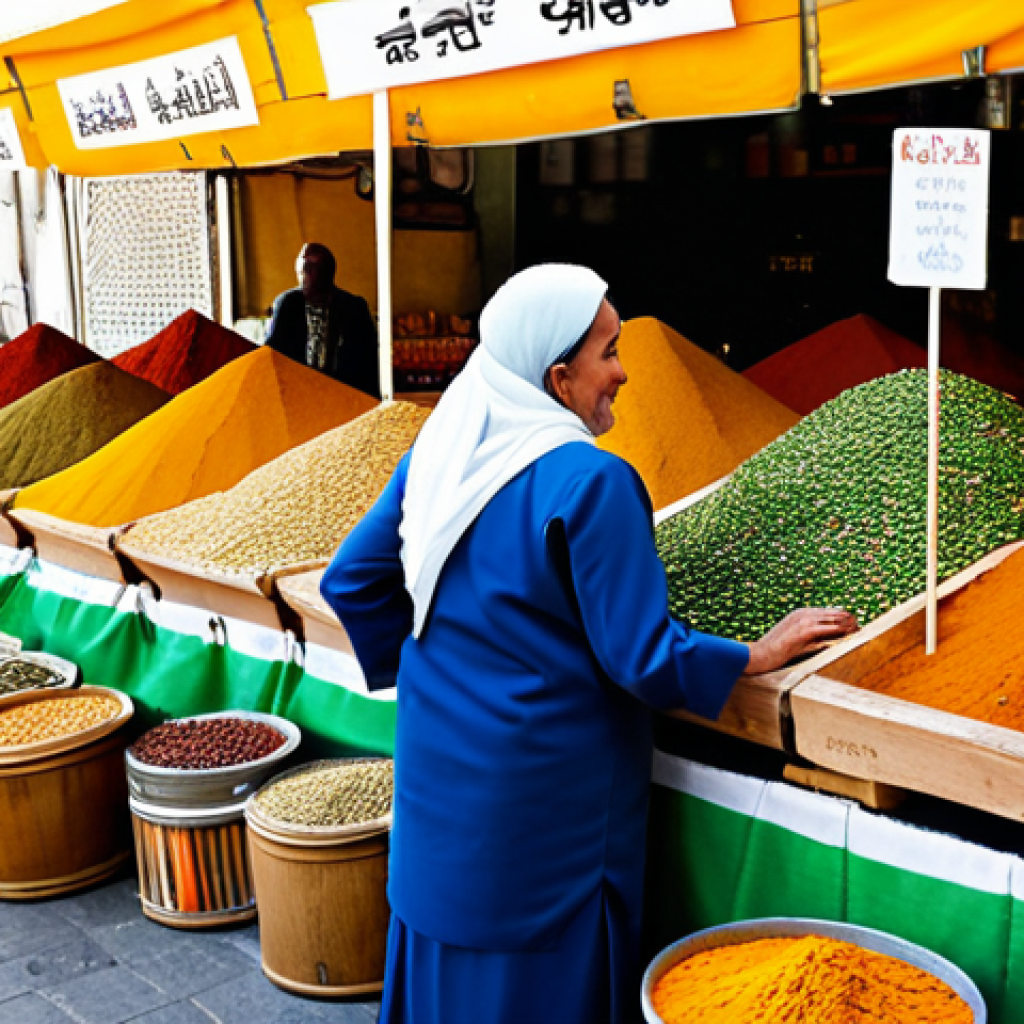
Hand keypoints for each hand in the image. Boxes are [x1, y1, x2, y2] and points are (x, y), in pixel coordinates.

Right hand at [743, 607, 857, 675]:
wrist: (759, 654)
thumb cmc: (775, 650)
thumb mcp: (795, 640)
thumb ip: (811, 638)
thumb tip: (830, 641)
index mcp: (800, 613)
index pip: (826, 612)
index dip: (841, 616)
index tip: (852, 623)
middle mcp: (802, 614)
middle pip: (832, 612)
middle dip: (847, 618)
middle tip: (859, 624)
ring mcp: (803, 620)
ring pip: (832, 618)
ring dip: (847, 623)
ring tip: (859, 627)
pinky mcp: (803, 631)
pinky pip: (827, 629)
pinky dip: (840, 630)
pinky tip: (850, 633)